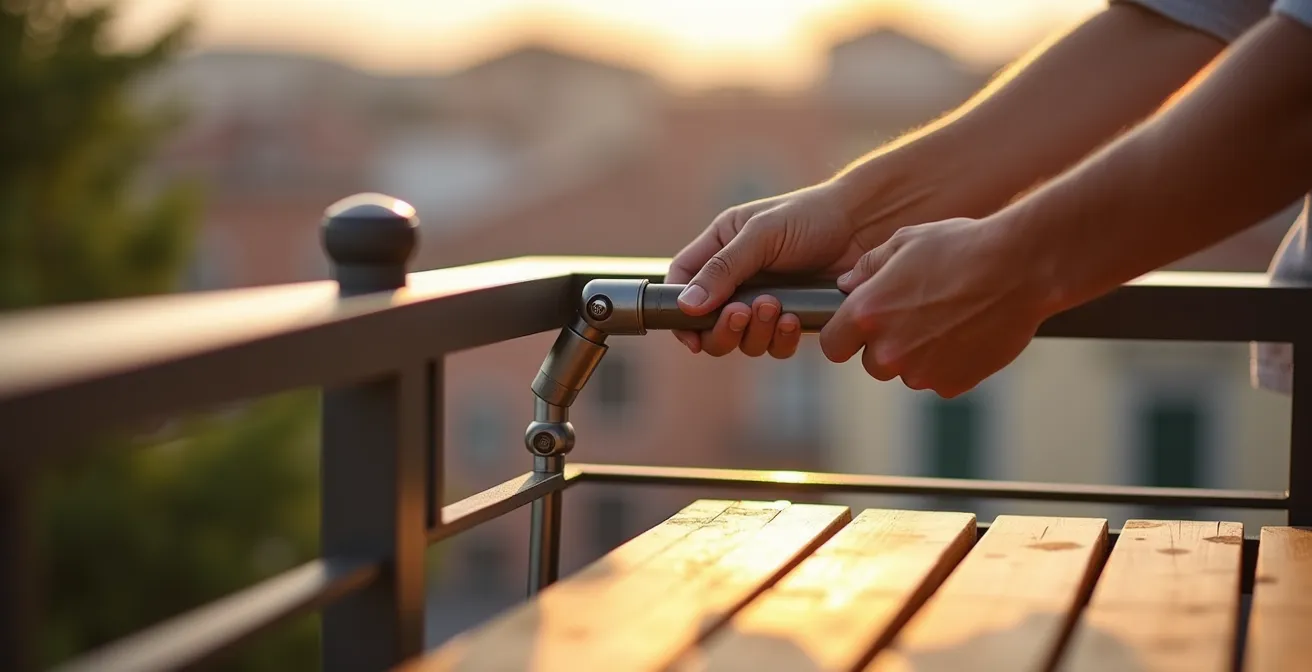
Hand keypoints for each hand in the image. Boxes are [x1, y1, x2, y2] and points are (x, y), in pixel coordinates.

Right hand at [665, 182, 866, 357]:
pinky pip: (774, 346)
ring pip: (741, 340)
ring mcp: (764, 301)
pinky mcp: (791, 319)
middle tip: (742, 314)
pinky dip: (779, 340)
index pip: (681, 282)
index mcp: (720, 247)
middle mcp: (737, 278)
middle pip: (707, 323)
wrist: (865, 225)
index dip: (678, 309)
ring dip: (753, 334)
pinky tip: (792, 320)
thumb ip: (723, 269)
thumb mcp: (761, 234)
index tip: (689, 333)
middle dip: (721, 329)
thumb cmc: (811, 216)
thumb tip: (686, 306)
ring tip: (774, 308)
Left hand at [819, 217, 1049, 396]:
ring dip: (918, 355)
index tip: (859, 327)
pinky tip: (967, 333)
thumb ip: (868, 267)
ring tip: (947, 319)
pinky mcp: (953, 384)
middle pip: (871, 363)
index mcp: (867, 314)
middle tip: (915, 316)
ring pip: (907, 373)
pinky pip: (940, 380)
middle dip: (886, 345)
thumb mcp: (905, 242)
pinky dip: (949, 364)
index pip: (833, 345)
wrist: (1020, 268)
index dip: (845, 336)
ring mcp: (921, 372)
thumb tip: (846, 285)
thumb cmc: (961, 246)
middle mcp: (888, 350)